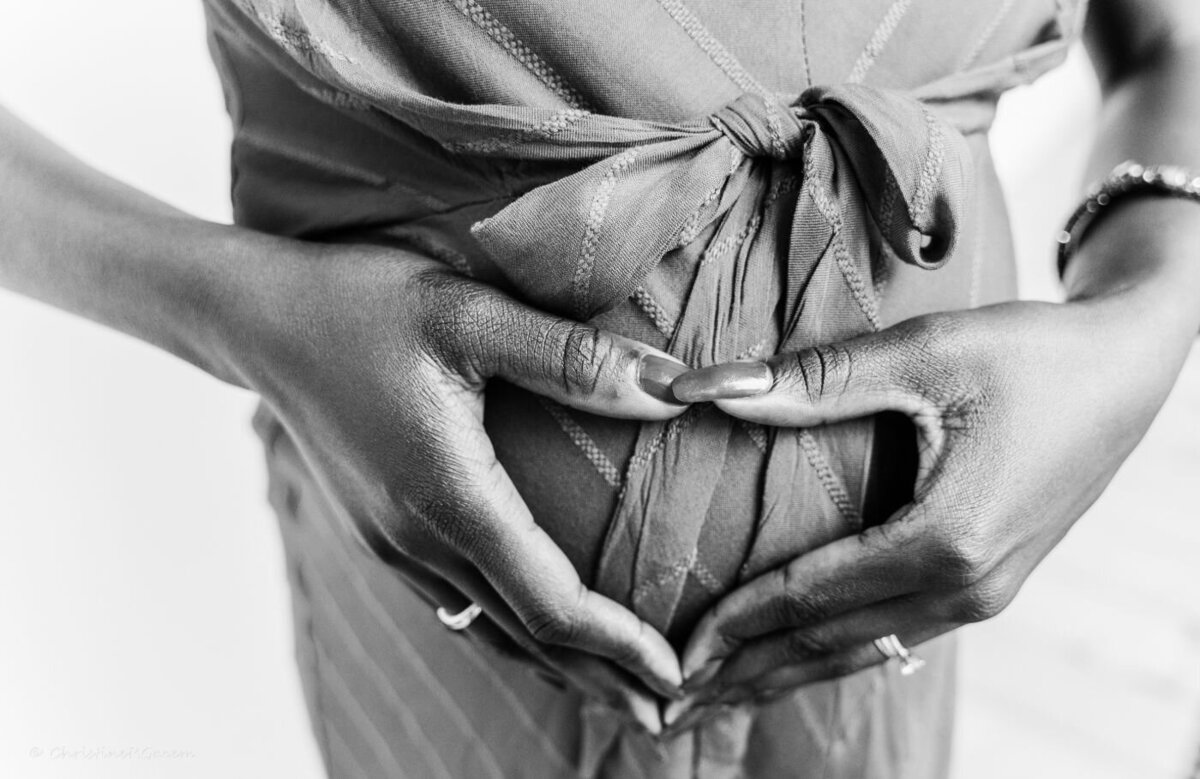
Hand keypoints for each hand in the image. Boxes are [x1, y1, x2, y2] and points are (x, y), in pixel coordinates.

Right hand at [227, 243, 690, 731]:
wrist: (262, 317)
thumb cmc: (363, 304)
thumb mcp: (469, 311)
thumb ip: (572, 359)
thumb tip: (674, 391)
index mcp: (447, 495)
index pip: (550, 601)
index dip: (619, 644)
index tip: (676, 673)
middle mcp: (416, 539)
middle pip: (525, 636)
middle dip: (601, 678)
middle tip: (667, 716)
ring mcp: (392, 543)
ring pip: (488, 628)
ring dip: (557, 664)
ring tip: (615, 690)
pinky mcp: (381, 532)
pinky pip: (457, 603)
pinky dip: (511, 631)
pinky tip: (534, 631)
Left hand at [664, 290, 1193, 723]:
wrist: (1130, 370)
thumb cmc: (1033, 354)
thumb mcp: (926, 352)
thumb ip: (817, 380)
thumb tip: (708, 389)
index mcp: (947, 539)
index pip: (809, 597)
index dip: (734, 627)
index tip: (670, 657)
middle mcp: (966, 587)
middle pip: (830, 645)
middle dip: (747, 675)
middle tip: (672, 709)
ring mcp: (983, 595)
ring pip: (863, 652)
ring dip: (787, 676)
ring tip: (721, 701)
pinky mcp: (988, 583)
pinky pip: (895, 635)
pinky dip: (836, 653)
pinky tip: (799, 658)